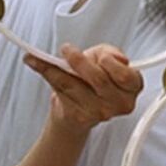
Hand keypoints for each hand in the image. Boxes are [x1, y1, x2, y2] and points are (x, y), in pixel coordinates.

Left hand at [24, 44, 141, 133]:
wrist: (78, 103)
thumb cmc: (94, 77)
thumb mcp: (104, 57)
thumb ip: (110, 52)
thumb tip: (113, 56)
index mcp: (132, 87)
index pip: (125, 76)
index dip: (110, 62)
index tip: (98, 55)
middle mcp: (119, 103)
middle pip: (97, 78)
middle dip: (79, 61)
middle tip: (66, 49)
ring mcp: (99, 112)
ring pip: (73, 83)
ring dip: (53, 66)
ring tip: (37, 55)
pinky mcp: (79, 116)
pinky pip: (59, 90)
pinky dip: (44, 72)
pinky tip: (33, 62)